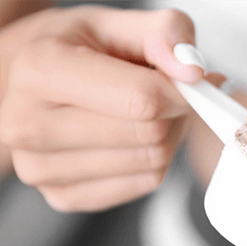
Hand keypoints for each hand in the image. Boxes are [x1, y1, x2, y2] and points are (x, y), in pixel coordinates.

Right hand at [0, 6, 202, 210]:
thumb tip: (193, 72)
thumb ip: (164, 32)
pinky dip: (152, 162)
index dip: (183, 91)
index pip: (143, 99)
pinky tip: (131, 138)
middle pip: (150, 134)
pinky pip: (143, 184)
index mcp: (41, 71)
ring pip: (151, 163)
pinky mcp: (62, 196)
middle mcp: (28, 125)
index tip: (191, 81)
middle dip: (172, 112)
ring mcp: (40, 168)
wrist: (28, 81)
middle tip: (164, 92)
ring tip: (143, 111)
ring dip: (166, 136)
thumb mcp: (117, 21)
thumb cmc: (72, 49)